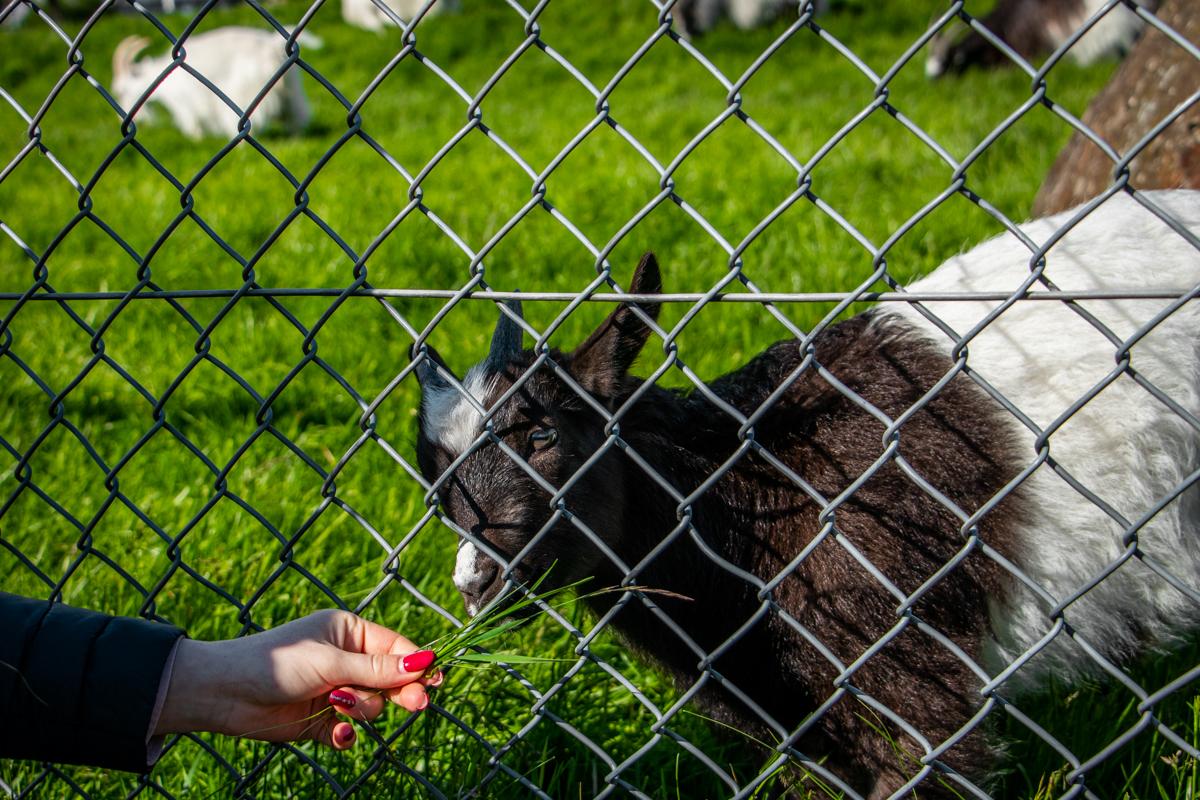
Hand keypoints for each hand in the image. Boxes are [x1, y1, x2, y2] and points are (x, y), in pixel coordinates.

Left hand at [153, 610, 442, 748]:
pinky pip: (348, 731)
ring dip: (360, 710)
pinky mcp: (321, 721)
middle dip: (399, 692)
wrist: (225, 692)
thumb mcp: (331, 662)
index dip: (416, 664)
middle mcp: (345, 660)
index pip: (394, 648)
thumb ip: (377, 670)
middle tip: (418, 704)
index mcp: (349, 633)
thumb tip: (424, 664)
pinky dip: (344, 735)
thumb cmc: (277, 663)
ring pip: (371, 707)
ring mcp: (334, 691)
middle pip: (388, 679)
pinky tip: (337, 734)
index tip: (436, 678)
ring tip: (339, 707)